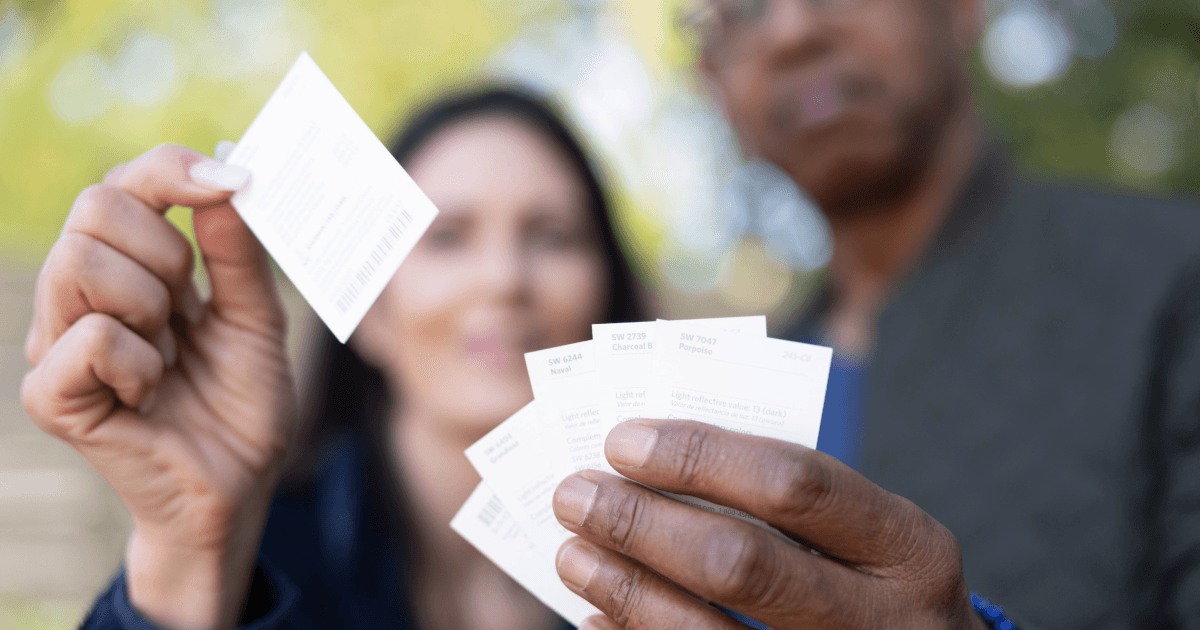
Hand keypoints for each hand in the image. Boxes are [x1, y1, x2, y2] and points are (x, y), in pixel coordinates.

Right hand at [21, 145, 296, 629]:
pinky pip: (89, 337)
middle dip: (166, 250)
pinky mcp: (52, 393)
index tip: (230, 182)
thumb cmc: (241, 402)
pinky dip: (139, 361)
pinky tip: (152, 391)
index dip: (171, 170)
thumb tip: (225, 176)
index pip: (124, 183)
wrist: (239, 485)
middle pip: (94, 206)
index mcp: (130, 266)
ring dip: (151, 305)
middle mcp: (81, 294)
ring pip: (81, 262)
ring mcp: (58, 341)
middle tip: (190, 305)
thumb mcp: (257, 317)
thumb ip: (239, 253)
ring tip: (170, 351)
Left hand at [552, 420, 988, 629]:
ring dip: (625, 588)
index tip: (621, 440)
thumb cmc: (877, 588)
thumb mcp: (867, 538)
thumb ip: (786, 500)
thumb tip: (651, 459)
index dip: (699, 457)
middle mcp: (888, 621)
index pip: (794, 483)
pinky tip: (598, 616)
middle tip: (576, 494)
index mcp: (909, 547)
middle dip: (643, 523)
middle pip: (741, 563)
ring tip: (573, 553)